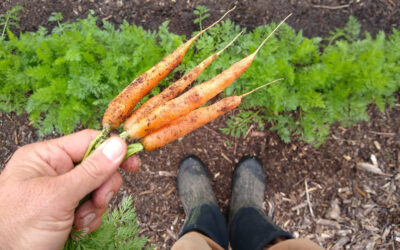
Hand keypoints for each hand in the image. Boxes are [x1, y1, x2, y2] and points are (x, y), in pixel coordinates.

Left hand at [0, 129, 139, 248]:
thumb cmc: (17, 229)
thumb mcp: (57, 197)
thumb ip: (91, 171)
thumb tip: (119, 145)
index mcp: (46, 157)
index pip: (88, 142)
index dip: (112, 150)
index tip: (134, 163)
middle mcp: (55, 171)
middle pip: (97, 166)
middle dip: (102, 187)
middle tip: (98, 201)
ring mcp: (62, 192)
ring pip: (98, 188)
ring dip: (96, 206)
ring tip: (80, 221)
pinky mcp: (67, 210)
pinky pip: (92, 206)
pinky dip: (91, 218)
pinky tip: (78, 229)